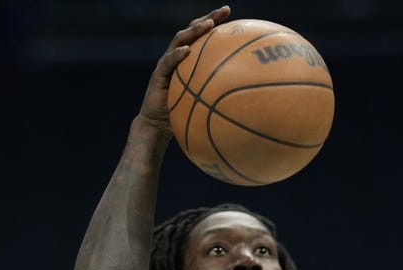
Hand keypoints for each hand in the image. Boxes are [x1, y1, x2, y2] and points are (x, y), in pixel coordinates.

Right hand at [138, 6, 230, 136]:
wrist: (157, 125)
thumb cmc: (182, 114)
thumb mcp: (203, 101)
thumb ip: (217, 93)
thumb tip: (245, 96)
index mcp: (187, 60)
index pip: (202, 35)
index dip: (215, 22)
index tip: (230, 12)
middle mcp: (176, 56)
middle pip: (192, 30)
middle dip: (208, 18)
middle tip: (224, 10)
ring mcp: (166, 64)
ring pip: (179, 40)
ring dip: (194, 31)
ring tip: (208, 25)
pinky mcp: (158, 75)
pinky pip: (168, 63)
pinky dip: (177, 55)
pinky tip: (187, 51)